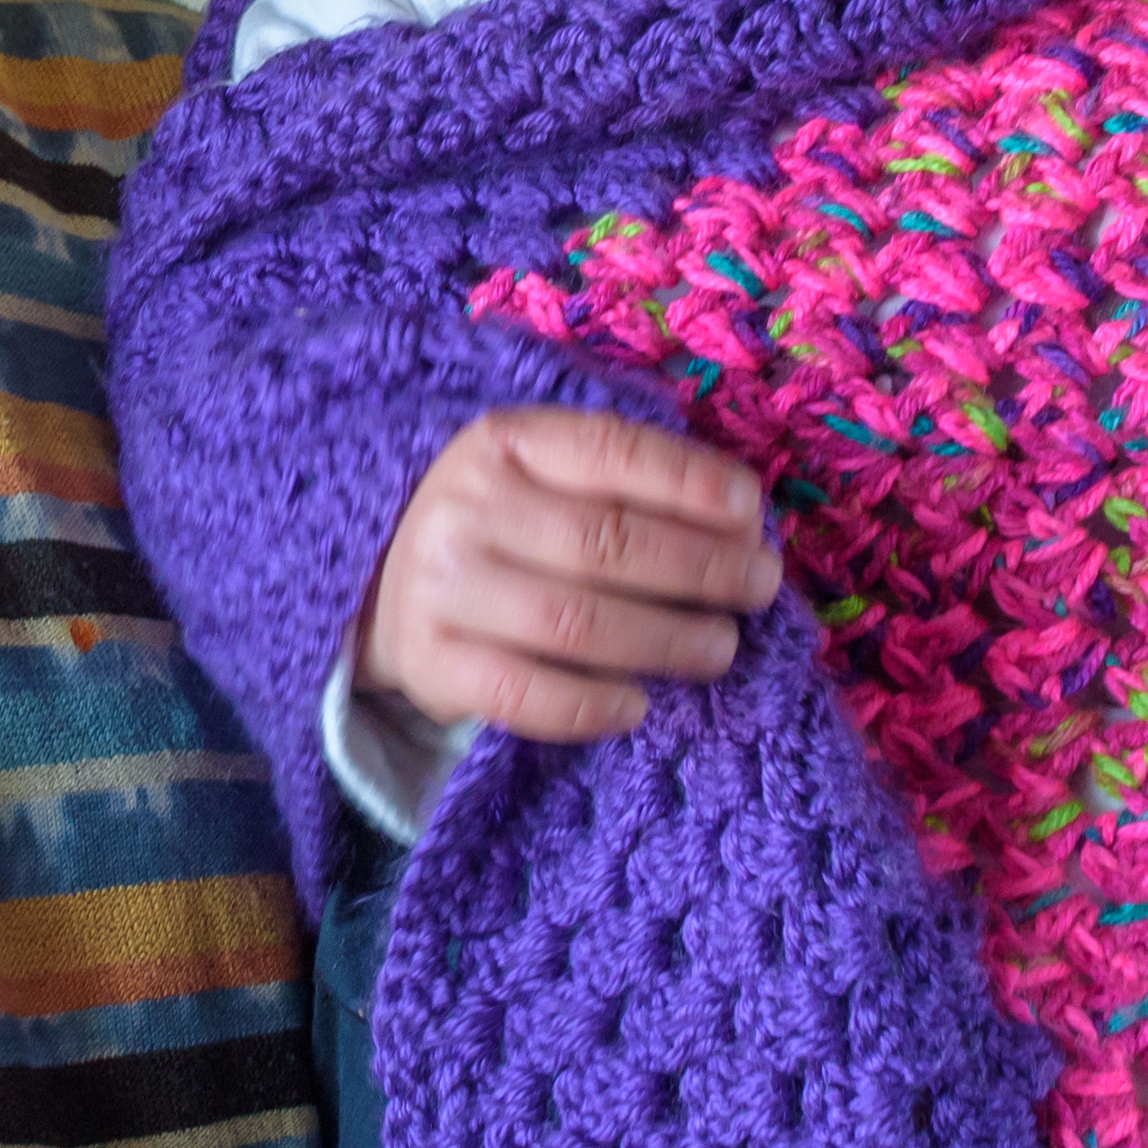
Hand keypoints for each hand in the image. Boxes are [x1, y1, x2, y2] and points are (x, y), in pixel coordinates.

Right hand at [354, 407, 781, 741]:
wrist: (388, 592)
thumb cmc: (505, 530)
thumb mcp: (547, 478)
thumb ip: (630, 486)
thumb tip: (744, 524)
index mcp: (501, 442)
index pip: (611, 452)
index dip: (690, 482)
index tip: (752, 514)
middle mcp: (463, 506)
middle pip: (606, 543)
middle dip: (701, 568)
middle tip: (759, 588)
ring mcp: (440, 587)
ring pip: (575, 621)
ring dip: (665, 640)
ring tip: (719, 648)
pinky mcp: (429, 663)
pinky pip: (524, 693)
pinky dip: (591, 704)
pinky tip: (637, 704)